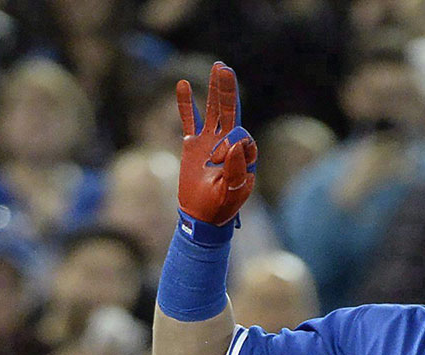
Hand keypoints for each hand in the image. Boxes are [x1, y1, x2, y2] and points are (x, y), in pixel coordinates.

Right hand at [177, 61, 257, 226]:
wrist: (201, 217)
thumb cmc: (221, 207)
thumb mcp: (232, 192)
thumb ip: (236, 170)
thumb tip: (235, 143)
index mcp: (243, 155)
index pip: (240, 137)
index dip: (229, 147)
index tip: (217, 163)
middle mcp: (229, 143)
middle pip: (230, 111)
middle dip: (228, 90)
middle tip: (225, 68)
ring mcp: (210, 141)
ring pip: (213, 110)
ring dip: (215, 89)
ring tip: (219, 67)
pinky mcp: (193, 144)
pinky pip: (189, 119)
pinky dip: (185, 103)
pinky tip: (182, 84)